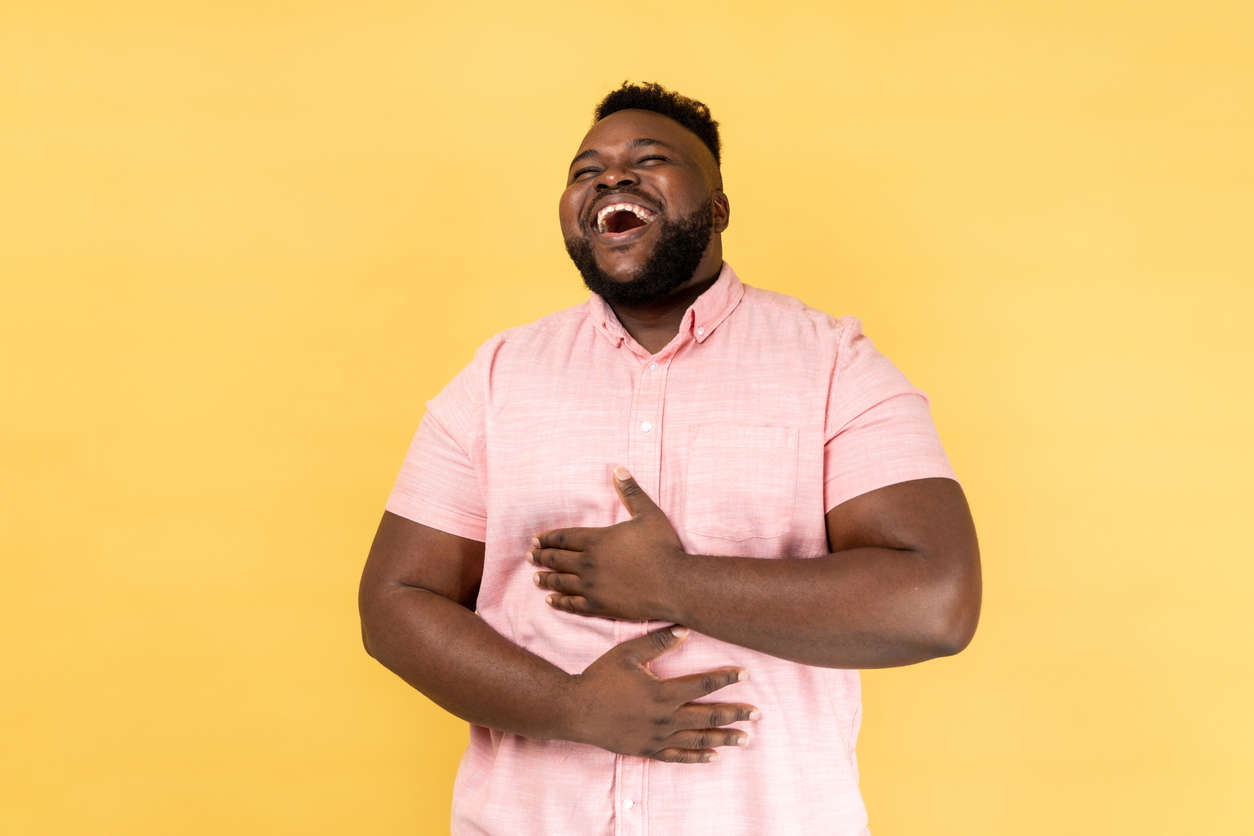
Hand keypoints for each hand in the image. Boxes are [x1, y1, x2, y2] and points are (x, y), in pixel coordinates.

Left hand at [530, 466, 684, 621]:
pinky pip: (572, 604)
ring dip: (546, 579)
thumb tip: (618, 468)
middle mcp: (588, 563)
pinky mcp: (599, 606)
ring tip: (535, 578)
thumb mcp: (648, 514)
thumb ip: (631, 492)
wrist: (674, 584)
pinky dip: (559, 602)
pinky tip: (551, 601)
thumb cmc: (663, 547)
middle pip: (557, 559)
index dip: (548, 538)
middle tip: (530, 556)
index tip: (536, 540)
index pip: (564, 537)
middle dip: (541, 557)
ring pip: (560, 582)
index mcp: (597, 540)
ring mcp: (592, 586)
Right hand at [569, 625, 757, 762]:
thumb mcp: (627, 653)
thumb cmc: (600, 678)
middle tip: (758, 714)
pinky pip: (678, 757)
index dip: (726, 678)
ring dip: (724, 738)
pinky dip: (697, 757)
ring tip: (745, 738)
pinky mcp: (647, 750)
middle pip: (708, 716)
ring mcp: (657, 737)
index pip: (703, 685)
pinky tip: (714, 757)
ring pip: (698, 740)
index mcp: (663, 692)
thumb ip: (657, 642)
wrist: (575, 710)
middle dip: (735, 714)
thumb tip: (685, 630)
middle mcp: (665, 718)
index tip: (745, 674)